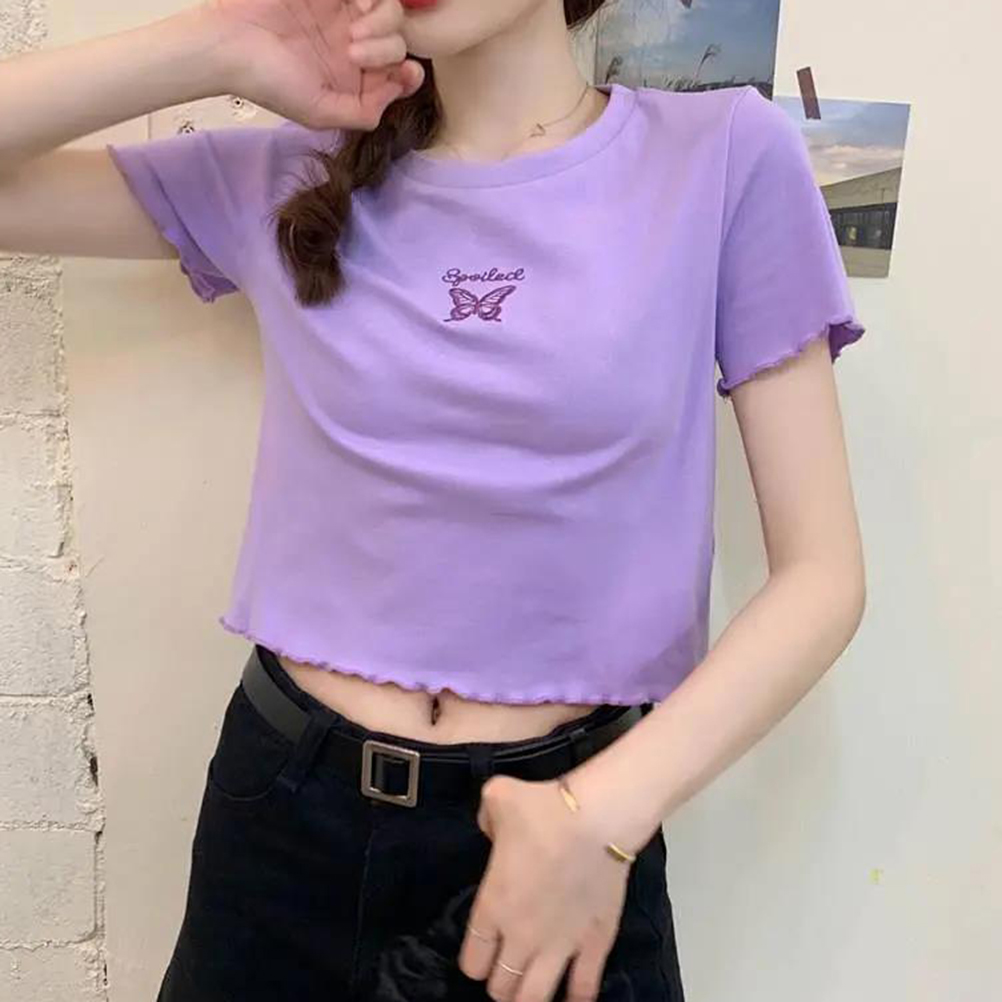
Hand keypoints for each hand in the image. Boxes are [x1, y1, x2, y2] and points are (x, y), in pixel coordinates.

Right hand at [204, 0, 423, 128]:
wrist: (228, 42)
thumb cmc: (269, 82)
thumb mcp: (320, 113)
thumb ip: (363, 112)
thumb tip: (397, 89)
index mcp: (354, 80)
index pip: (399, 75)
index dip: (408, 74)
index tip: (405, 73)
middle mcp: (353, 46)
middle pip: (399, 42)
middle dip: (387, 49)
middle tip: (354, 53)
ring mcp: (343, 14)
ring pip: (390, 10)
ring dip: (383, 21)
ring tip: (352, 31)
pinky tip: (355, 5)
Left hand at [459, 774, 632, 1001]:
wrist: (596, 818)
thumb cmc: (545, 809)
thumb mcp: (497, 798)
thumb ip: (486, 818)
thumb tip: (492, 827)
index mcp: (493, 908)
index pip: (473, 961)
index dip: (475, 961)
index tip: (482, 953)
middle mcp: (521, 937)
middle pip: (501, 988)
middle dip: (501, 982)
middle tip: (508, 969)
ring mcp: (559, 946)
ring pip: (535, 999)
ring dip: (529, 999)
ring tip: (532, 990)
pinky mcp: (594, 945)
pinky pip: (583, 991)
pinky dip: (576, 999)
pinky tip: (573, 997)